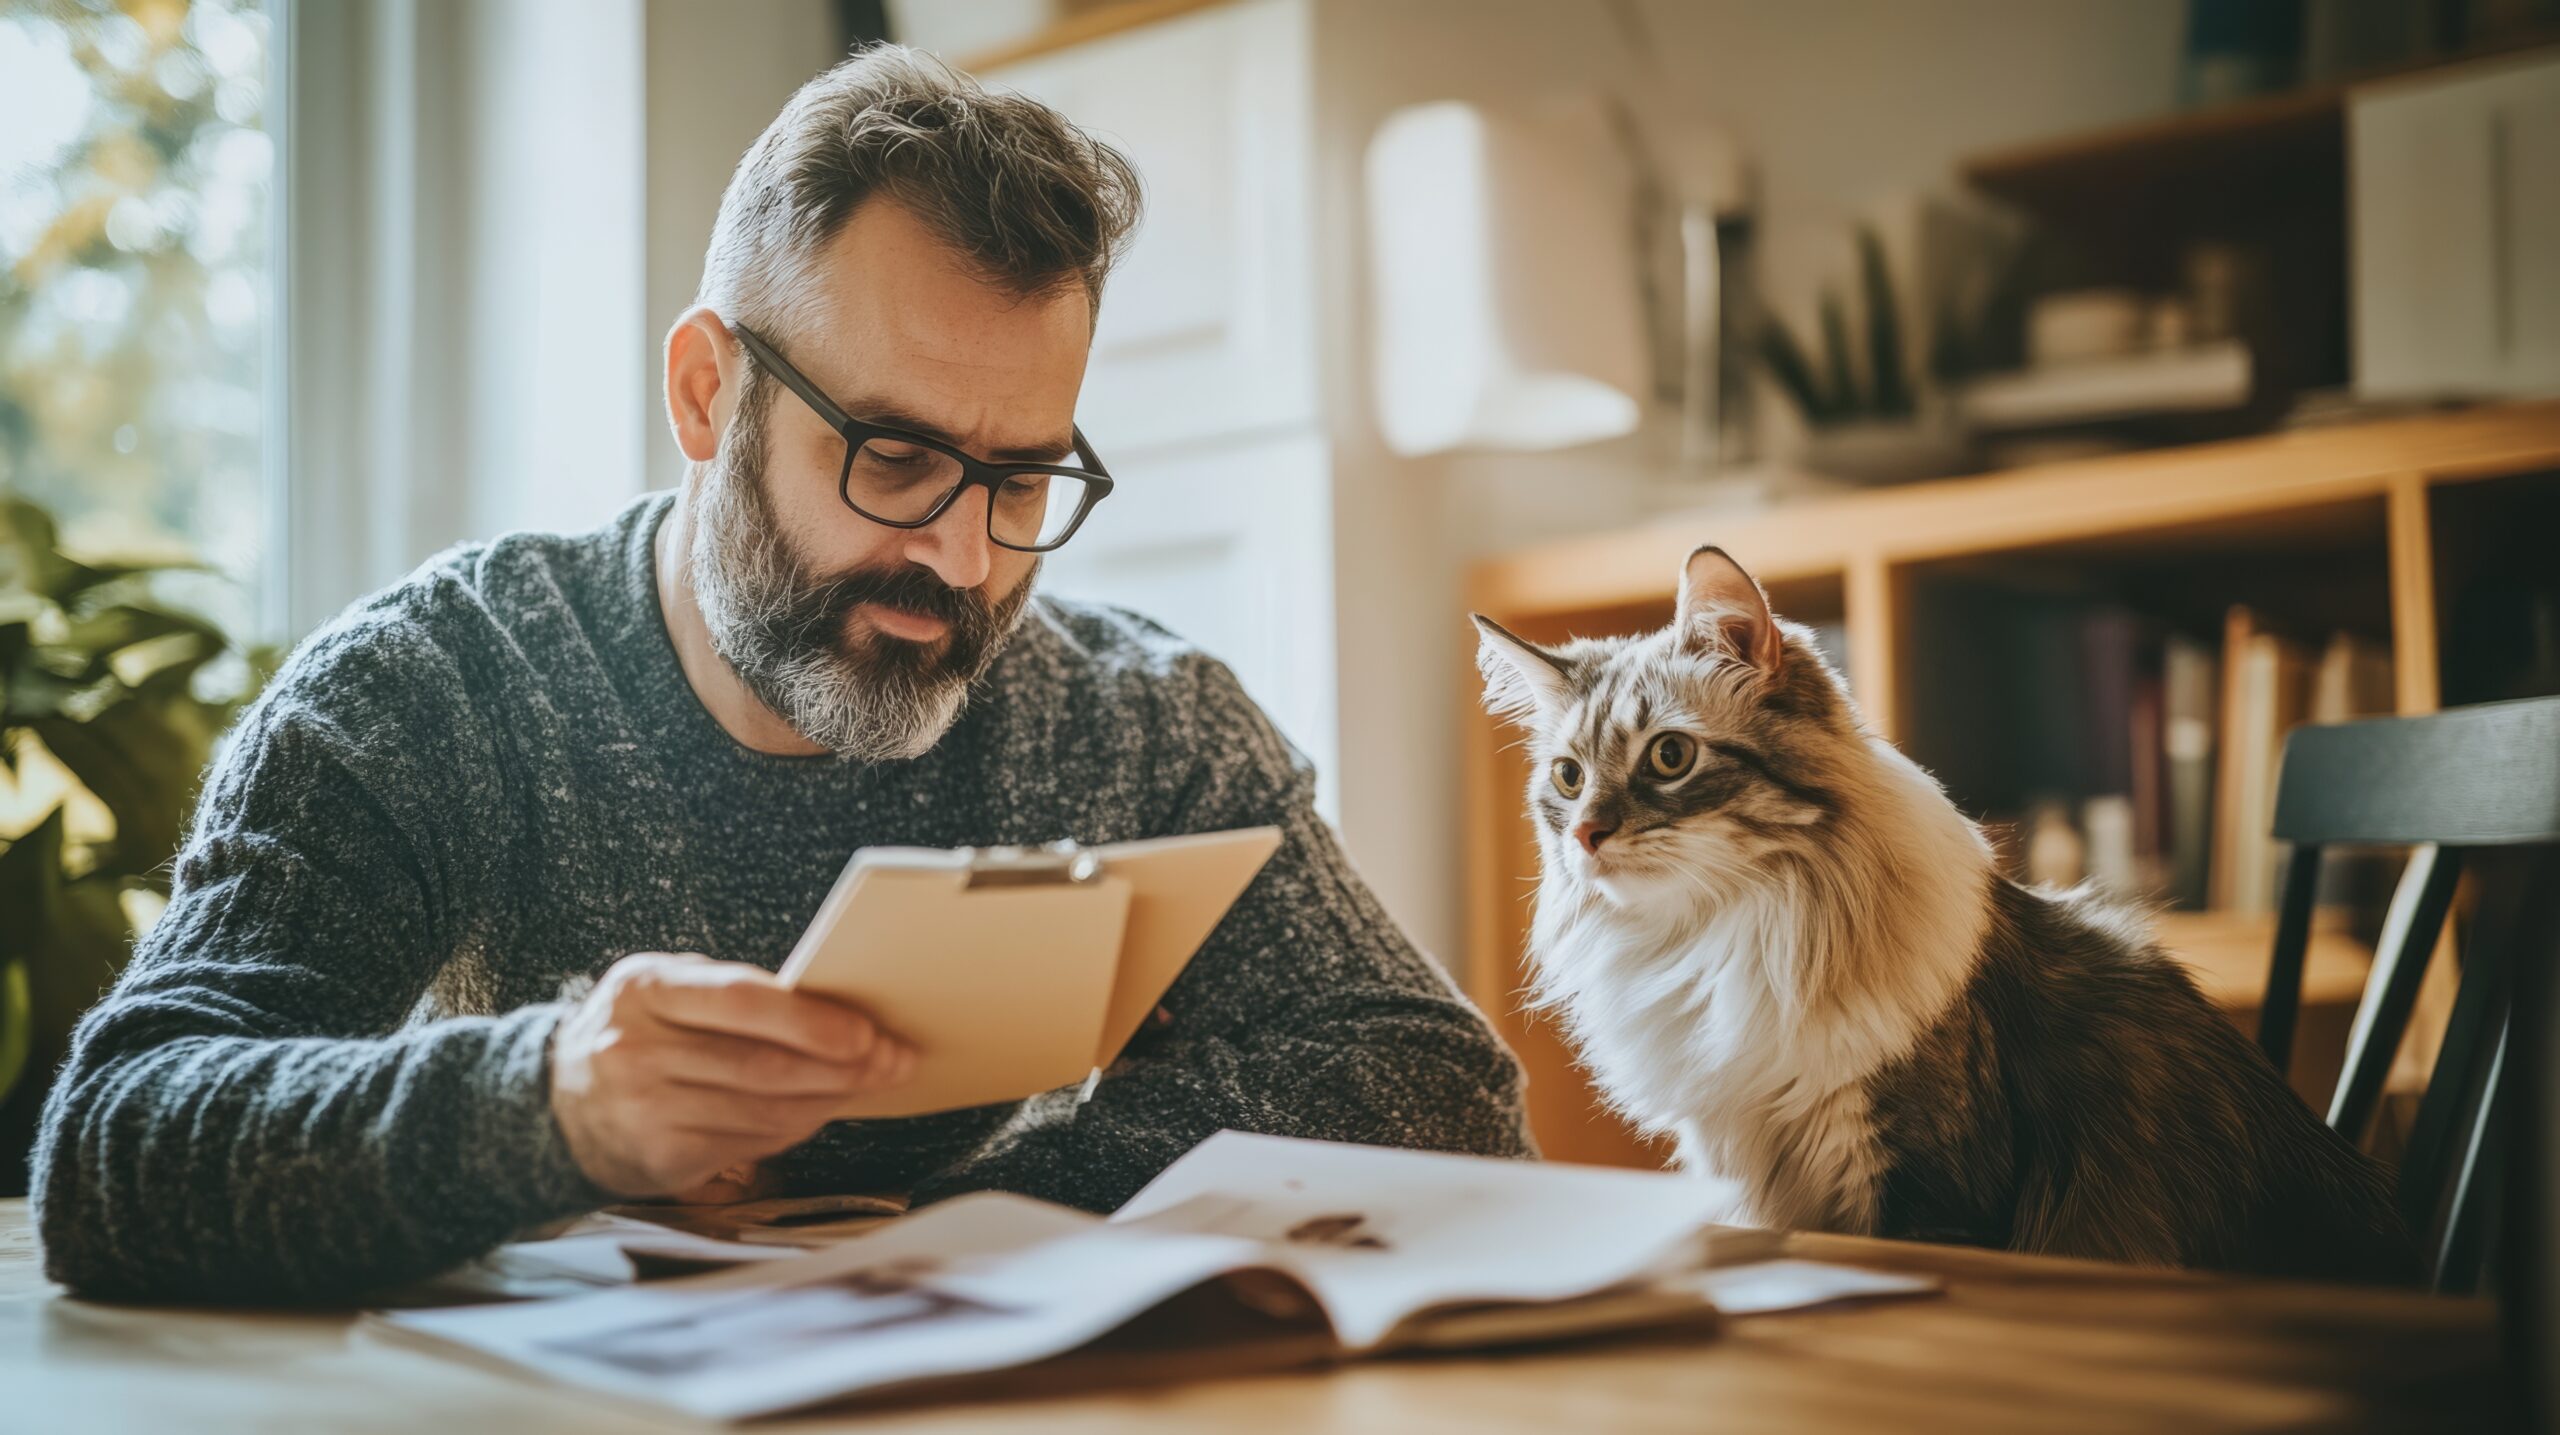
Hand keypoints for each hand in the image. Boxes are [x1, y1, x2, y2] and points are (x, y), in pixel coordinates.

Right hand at [548, 952, 914, 1197]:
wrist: (557, 1104)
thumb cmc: (638, 1032)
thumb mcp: (667, 990)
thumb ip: (735, 994)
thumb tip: (837, 1011)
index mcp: (645, 990)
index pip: (742, 1001)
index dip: (812, 1020)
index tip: (868, 1030)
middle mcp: (637, 1052)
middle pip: (763, 1065)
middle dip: (843, 1065)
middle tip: (893, 1059)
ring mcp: (645, 1111)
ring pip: (765, 1110)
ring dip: (830, 1099)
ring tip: (870, 1082)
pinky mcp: (661, 1159)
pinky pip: (751, 1143)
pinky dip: (797, 1127)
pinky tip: (821, 1110)